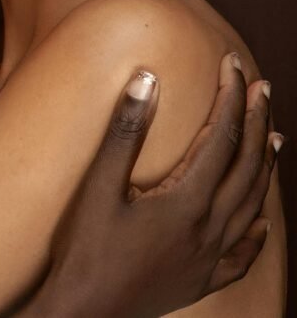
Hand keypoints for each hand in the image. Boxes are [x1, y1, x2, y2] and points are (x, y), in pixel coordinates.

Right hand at [25, 53, 279, 316]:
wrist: (84, 311)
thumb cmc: (84, 249)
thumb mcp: (98, 185)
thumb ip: (126, 131)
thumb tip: (147, 79)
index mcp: (186, 202)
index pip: (221, 137)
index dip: (230, 97)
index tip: (233, 65)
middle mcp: (208, 229)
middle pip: (246, 166)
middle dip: (255, 122)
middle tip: (262, 87)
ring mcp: (208, 258)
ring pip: (252, 205)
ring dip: (265, 167)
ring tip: (274, 137)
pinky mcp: (200, 281)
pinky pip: (242, 256)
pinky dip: (256, 234)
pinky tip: (262, 224)